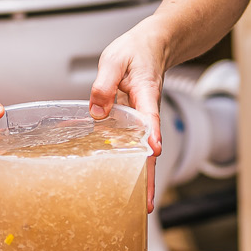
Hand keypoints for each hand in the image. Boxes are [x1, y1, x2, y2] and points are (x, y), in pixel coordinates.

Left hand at [89, 20, 167, 211]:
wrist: (153, 45)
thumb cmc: (135, 51)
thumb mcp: (115, 59)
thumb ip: (104, 84)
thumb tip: (96, 112)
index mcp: (145, 93)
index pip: (150, 116)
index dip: (152, 133)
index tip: (154, 149)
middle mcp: (148, 111)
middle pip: (151, 149)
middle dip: (148, 176)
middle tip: (145, 204)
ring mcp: (144, 120)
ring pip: (145, 152)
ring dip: (143, 178)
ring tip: (140, 205)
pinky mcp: (137, 123)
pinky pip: (135, 145)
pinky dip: (131, 164)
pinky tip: (120, 181)